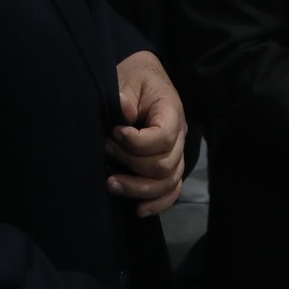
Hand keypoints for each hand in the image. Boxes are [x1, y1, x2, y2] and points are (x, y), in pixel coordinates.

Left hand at [109, 51, 186, 216]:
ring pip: (167, 182)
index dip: (136, 142)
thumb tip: (122, 109)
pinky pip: (172, 190)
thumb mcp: (126, 79)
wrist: (145, 79)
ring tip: (111, 183)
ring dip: (138, 188)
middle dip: (131, 163)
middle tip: (107, 149)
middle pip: (164, 165)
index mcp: (172, 111)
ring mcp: (177, 153)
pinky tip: (139, 210)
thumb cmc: (135, 79)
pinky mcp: (171, 165)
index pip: (162, 138)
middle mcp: (180, 136)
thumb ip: (124, 95)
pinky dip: (158, 203)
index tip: (115, 132)